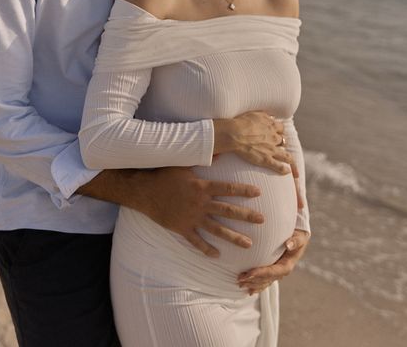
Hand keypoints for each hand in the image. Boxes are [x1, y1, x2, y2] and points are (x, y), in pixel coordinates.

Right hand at [134, 166, 264, 256]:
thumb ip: (202, 158)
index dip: (244, 190)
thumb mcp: (183, 163)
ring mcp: (192, 217)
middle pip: (228, 210)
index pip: (228, 188)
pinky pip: (196, 241)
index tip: (259, 192)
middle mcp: (200, 203)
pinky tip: (217, 255)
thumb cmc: (164, 174)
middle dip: (246, 215)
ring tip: (249, 243)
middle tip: (262, 220)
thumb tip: (219, 151)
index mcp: (202, 186)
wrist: (144, 191)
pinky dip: (207, 249)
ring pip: (217, 229)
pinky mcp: (182, 228)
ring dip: (234, 237)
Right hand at [214, 111, 294, 174]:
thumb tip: (269, 116)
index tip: (277, 132)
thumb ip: (264, 116)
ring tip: (290, 160)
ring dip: (288, 157)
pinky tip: (287, 171)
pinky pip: (278, 166)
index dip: (279, 130)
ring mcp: (271, 149)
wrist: (235, 134)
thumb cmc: (242, 122)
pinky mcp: (266, 160)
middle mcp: (273, 137)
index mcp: (271, 125)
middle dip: (281, 142)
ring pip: (285, 155)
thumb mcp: (255, 114)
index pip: (280, 128)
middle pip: (282, 140)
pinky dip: (284, 169)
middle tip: (279, 145)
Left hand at [237, 229, 309, 293]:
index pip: (273, 271)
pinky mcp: (273, 271)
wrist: (300, 239)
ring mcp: (277, 273)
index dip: (261, 273)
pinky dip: (257, 286)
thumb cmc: (299, 237)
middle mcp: (282, 271)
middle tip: (239, 280)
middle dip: (253, 280)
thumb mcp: (300, 238)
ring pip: (264, 282)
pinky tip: (248, 290)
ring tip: (239, 284)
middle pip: (266, 279)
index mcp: (288, 265)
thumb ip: (295, 241)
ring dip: (252, 284)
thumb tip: (288, 245)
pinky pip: (265, 281)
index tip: (249, 273)